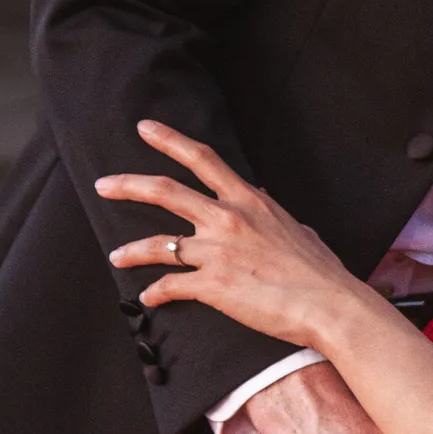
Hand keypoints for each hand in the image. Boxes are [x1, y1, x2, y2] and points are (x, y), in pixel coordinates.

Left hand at [98, 118, 361, 349]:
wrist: (329, 305)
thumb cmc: (321, 272)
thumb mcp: (297, 229)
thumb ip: (272, 211)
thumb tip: (262, 197)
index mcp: (249, 201)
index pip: (203, 159)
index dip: (170, 141)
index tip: (145, 129)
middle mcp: (227, 219)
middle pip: (165, 192)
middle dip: (127, 186)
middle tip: (104, 185)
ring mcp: (216, 251)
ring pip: (158, 244)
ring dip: (131, 250)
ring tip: (116, 256)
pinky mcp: (212, 285)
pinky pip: (170, 286)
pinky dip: (156, 293)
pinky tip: (149, 298)